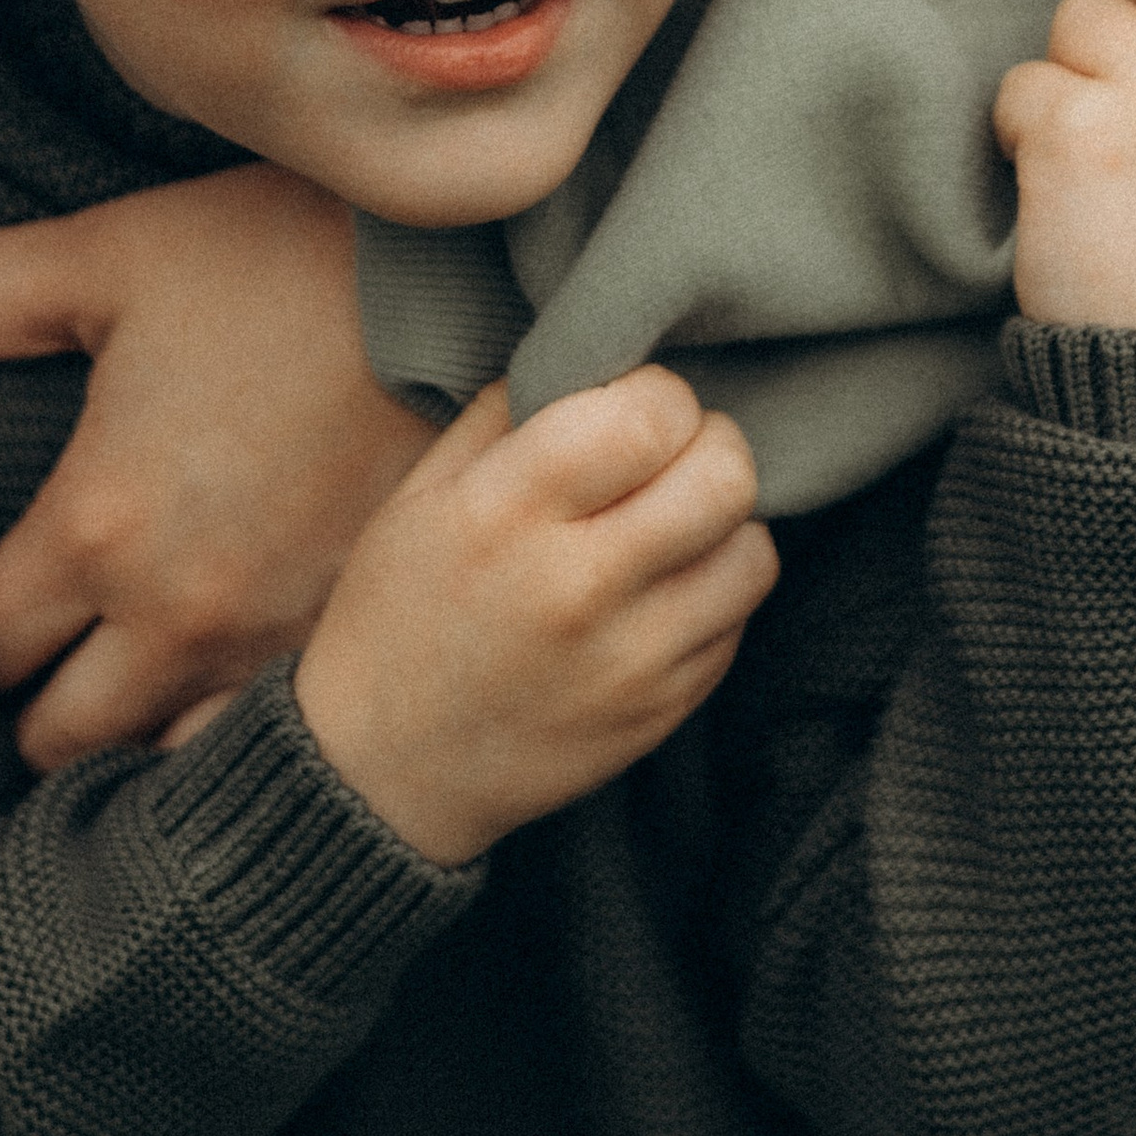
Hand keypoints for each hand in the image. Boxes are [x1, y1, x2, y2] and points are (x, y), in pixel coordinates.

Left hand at [0, 167, 432, 767]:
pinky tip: (237, 679)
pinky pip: (270, 741)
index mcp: (97, 529)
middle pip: (58, 740)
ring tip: (139, 679)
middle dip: (39, 702)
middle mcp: (178, 616)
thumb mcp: (109, 257)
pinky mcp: (362, 644)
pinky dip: (236, 730)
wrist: (481, 276)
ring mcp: (278, 644)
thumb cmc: (285, 257)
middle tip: (54, 651)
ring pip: (163, 761)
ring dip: (138, 732)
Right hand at [294, 367, 780, 864]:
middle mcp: (578, 587)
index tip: (632, 412)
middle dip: (709, 445)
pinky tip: (658, 595)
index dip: (658, 396)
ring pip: (754, 550)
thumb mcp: (422, 494)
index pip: (650, 414)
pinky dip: (712, 595)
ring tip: (672, 529)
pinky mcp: (661, 714)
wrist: (382, 776)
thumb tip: (600, 358)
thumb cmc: (399, 614)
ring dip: (723, 525)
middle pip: (725, 474)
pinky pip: (737, 623)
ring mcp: (629, 661)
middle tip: (671, 459)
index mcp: (507, 514)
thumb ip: (512, 411)